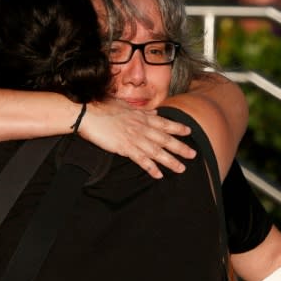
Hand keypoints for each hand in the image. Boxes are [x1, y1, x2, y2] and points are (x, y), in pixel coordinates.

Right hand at [79, 100, 195, 178]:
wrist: (87, 112)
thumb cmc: (103, 107)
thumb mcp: (125, 105)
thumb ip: (141, 111)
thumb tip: (154, 113)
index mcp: (142, 117)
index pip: (164, 123)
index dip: (178, 127)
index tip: (189, 131)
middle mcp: (141, 128)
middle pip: (165, 139)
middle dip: (180, 147)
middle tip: (194, 155)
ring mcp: (134, 138)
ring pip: (156, 151)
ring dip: (170, 161)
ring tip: (181, 168)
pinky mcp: (124, 148)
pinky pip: (141, 160)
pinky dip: (151, 168)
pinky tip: (159, 175)